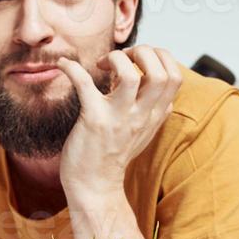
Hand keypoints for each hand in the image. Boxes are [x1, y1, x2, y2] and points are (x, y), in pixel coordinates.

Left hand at [57, 45, 182, 200]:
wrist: (94, 187)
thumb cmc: (113, 155)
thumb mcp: (143, 131)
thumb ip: (153, 109)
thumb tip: (154, 83)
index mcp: (154, 115)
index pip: (175, 77)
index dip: (159, 57)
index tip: (138, 60)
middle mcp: (141, 115)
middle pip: (160, 72)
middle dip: (143, 52)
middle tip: (122, 58)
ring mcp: (118, 118)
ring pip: (130, 75)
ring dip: (116, 58)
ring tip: (102, 63)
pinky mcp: (93, 120)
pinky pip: (84, 84)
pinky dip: (72, 68)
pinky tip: (63, 65)